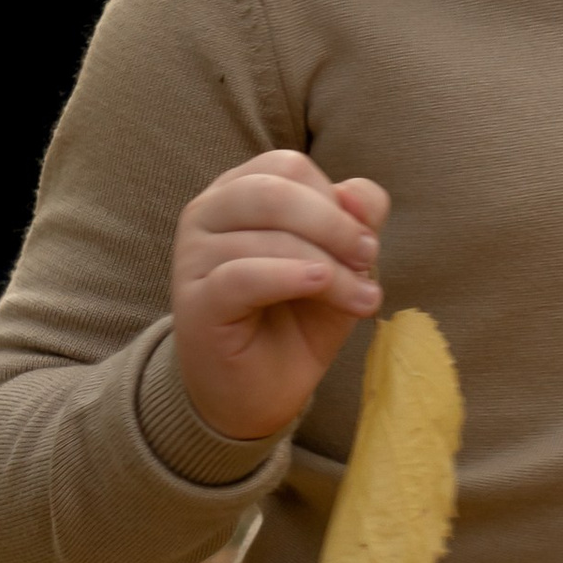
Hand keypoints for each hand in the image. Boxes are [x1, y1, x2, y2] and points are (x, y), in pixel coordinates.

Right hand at [171, 149, 388, 444]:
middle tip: (369, 260)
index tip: (367, 243)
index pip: (287, 167)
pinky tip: (319, 286)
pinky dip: (289, 277)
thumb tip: (356, 193)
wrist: (256, 396)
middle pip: (274, 190)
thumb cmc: (296, 320)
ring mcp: (193, 257)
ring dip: (328, 267)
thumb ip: (355, 220)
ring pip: (266, 236)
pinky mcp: (195, 302)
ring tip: (361, 300)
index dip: (334, 199)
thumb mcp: (340, 264)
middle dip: (334, 224)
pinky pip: (243, 276)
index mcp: (238, 191)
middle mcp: (206, 213)